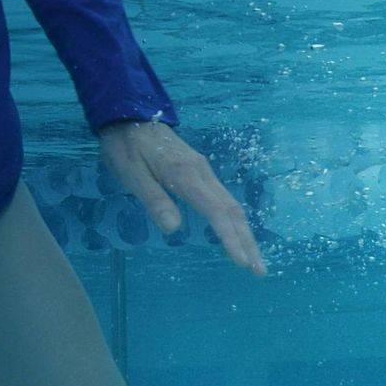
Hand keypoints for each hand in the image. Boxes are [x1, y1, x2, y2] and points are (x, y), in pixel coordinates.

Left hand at [97, 120, 265, 274]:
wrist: (130, 115)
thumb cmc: (126, 147)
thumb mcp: (131, 175)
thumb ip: (154, 200)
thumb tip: (174, 230)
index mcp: (186, 176)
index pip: (216, 212)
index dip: (230, 239)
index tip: (242, 262)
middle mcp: (203, 174)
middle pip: (233, 212)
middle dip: (248, 242)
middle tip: (259, 270)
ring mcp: (205, 172)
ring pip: (232, 206)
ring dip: (244, 233)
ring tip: (252, 258)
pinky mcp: (201, 171)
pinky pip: (224, 200)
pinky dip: (234, 221)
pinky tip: (235, 232)